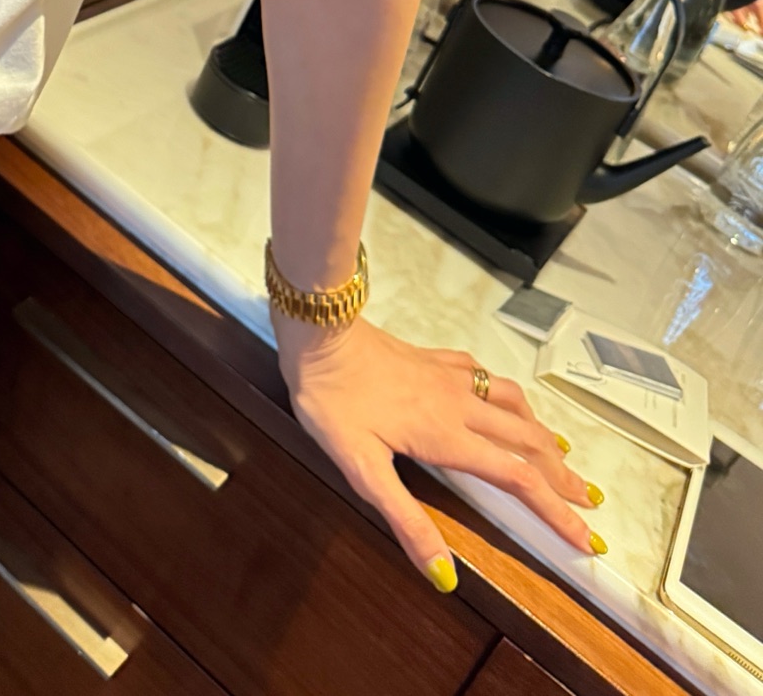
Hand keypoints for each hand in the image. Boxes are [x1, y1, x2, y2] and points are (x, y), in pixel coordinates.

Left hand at [277, 317, 602, 589]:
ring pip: (512, 404)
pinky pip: (484, 375)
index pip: (517, 481)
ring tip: (559, 451)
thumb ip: (406, 520)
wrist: (320, 333)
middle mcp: (459, 406)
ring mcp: (448, 377)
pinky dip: (507, 394)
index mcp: (448, 438)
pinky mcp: (432, 358)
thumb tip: (444, 575)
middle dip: (561, 474)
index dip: (554, 512)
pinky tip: (502, 395)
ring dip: (541, 431)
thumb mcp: (363, 469)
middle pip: (527, 441)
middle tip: (588, 498)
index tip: (585, 535)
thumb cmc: (334, 401)